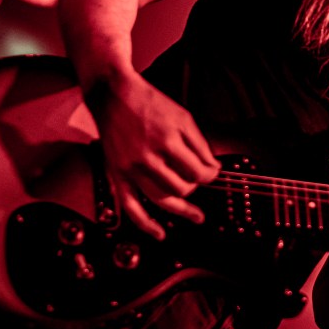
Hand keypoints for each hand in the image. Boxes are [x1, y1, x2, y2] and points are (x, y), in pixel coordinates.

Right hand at [86, 70, 218, 239]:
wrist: (114, 95)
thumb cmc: (150, 103)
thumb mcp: (183, 116)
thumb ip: (199, 144)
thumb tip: (214, 169)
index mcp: (168, 139)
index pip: (198, 171)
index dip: (211, 175)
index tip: (213, 173)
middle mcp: (148, 156)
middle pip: (182, 187)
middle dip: (196, 186)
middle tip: (198, 180)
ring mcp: (131, 167)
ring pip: (162, 198)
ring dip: (181, 206)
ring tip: (195, 214)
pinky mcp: (116, 173)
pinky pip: (130, 206)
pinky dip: (145, 224)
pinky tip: (159, 234)